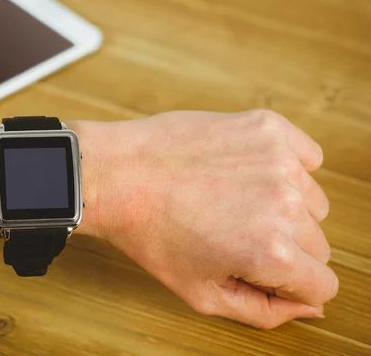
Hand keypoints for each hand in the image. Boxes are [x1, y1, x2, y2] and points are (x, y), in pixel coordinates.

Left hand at [71, 109, 337, 328]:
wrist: (116, 175)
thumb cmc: (150, 234)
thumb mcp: (201, 293)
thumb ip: (264, 312)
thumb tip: (308, 306)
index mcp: (272, 253)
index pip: (322, 284)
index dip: (290, 284)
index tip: (260, 268)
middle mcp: (284, 205)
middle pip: (317, 243)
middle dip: (284, 246)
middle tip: (234, 232)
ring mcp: (279, 160)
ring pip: (311, 201)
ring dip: (283, 206)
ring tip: (232, 200)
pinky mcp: (267, 127)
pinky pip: (306, 155)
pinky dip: (287, 166)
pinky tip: (247, 171)